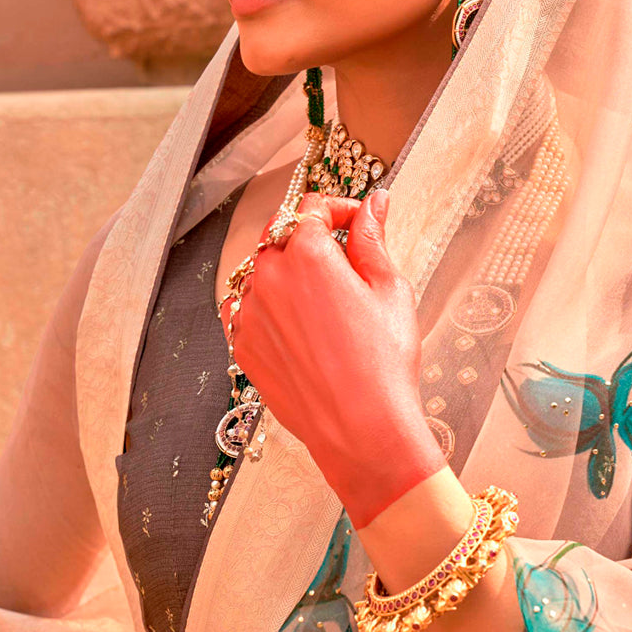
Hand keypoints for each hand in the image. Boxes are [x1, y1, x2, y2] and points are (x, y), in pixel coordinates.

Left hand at [225, 189, 445, 528]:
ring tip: (323, 300)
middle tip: (341, 257)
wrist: (361, 428)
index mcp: (307, 254)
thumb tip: (374, 204)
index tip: (357, 221)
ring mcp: (249, 313)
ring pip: (261, 273)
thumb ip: (373, 239)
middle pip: (280, 235)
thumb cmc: (383, 362)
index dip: (339, 208)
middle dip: (309, 236)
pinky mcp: (242, 346)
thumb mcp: (390, 289)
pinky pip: (247, 311)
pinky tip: (302, 327)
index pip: (312, 207)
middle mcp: (268, 277)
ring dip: (287, 272)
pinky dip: (269, 307)